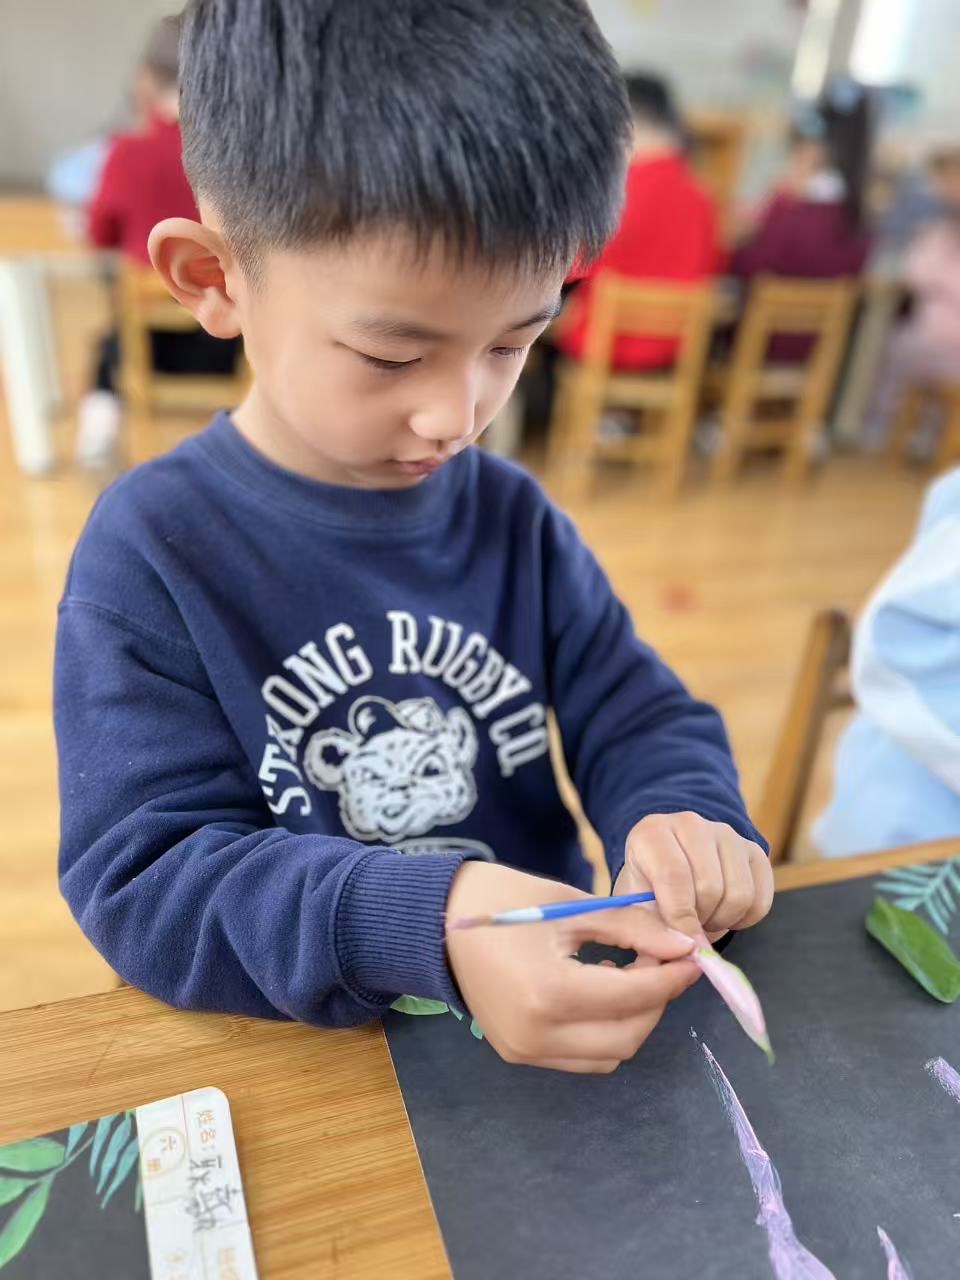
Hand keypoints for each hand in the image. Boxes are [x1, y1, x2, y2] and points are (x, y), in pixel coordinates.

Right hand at [445, 862, 699, 1073]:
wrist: (436, 921)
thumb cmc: (503, 900)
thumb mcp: (572, 906)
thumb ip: (632, 929)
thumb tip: (684, 946)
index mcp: (549, 992)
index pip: (634, 996)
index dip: (672, 977)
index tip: (694, 955)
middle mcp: (537, 1034)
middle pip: (628, 1036)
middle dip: (656, 1000)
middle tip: (662, 961)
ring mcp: (524, 1050)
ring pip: (608, 1054)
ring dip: (632, 1020)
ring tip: (629, 974)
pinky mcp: (518, 1054)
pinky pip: (580, 1057)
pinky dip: (603, 1031)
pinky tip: (599, 990)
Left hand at [615, 812, 773, 939]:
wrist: (671, 874)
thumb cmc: (649, 893)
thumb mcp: (636, 910)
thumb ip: (651, 930)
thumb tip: (688, 950)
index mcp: (652, 832)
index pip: (673, 874)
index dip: (680, 916)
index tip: (683, 943)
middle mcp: (690, 823)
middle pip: (709, 887)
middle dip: (700, 920)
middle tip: (688, 926)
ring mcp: (726, 834)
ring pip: (739, 894)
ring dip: (722, 920)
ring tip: (703, 917)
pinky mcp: (754, 850)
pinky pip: (761, 898)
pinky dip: (745, 919)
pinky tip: (724, 912)